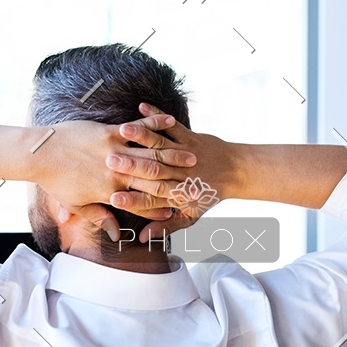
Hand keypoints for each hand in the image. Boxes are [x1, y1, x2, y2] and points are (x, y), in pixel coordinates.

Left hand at [32, 113, 198, 239]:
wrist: (40, 153)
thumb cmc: (56, 180)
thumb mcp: (76, 204)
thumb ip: (99, 217)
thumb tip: (116, 233)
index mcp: (110, 192)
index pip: (144, 203)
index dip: (163, 207)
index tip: (179, 209)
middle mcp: (117, 173)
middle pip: (154, 178)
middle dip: (178, 181)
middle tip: (197, 183)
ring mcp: (115, 150)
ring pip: (151, 153)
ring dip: (174, 154)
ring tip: (192, 156)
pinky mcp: (109, 132)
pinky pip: (138, 128)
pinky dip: (155, 123)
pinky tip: (170, 121)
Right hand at [104, 103, 242, 242]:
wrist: (237, 172)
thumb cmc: (209, 194)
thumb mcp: (190, 216)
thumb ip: (166, 227)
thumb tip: (143, 239)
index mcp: (179, 195)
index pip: (152, 200)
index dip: (133, 200)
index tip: (114, 199)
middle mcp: (180, 174)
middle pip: (153, 171)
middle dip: (130, 166)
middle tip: (108, 162)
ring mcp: (185, 153)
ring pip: (160, 145)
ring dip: (141, 137)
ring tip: (122, 131)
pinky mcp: (190, 137)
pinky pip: (172, 125)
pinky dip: (157, 116)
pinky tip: (141, 107)